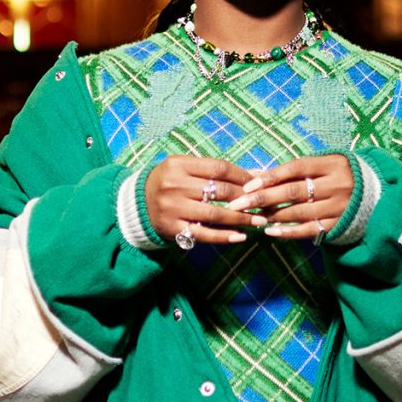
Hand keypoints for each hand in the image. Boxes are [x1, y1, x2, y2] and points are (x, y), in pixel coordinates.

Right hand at [144, 156, 260, 245]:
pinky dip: (224, 237)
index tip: (258, 184)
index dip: (242, 176)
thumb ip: (215, 171)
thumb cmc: (170, 182)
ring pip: (214, 214)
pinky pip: (203, 234)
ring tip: (258, 221)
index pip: (219, 168)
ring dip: (240, 219)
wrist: (138, 203)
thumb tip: (255, 174)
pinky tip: (240, 237)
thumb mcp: (186, 169)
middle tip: (263, 204)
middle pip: (219, 191)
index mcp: (178, 165)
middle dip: (245, 198)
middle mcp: (174, 185)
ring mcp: (173, 208)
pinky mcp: (172, 229)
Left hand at [235, 154, 354, 238]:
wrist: (376, 194)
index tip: (247, 185)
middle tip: (239, 204)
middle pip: (294, 191)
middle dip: (263, 198)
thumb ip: (291, 170)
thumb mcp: (321, 165)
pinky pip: (310, 230)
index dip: (270, 177)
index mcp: (332, 164)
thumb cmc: (338, 175)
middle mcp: (336, 185)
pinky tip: (270, 231)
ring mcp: (338, 206)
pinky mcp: (339, 225)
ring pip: (299, 212)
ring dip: (272, 215)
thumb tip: (253, 174)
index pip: (296, 169)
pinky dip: (288, 232)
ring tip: (252, 216)